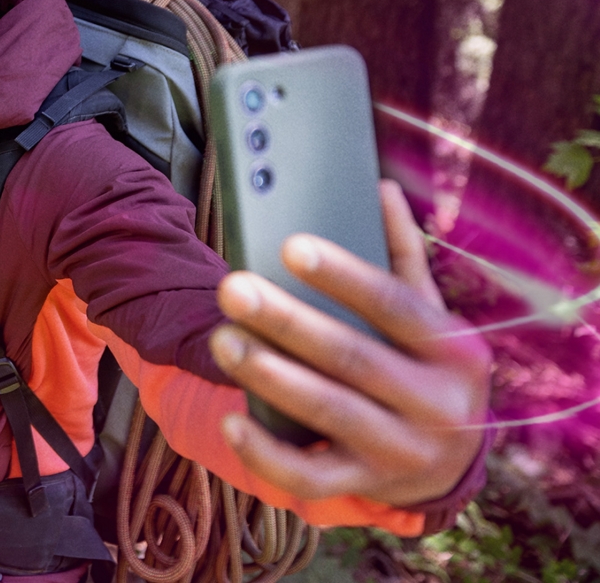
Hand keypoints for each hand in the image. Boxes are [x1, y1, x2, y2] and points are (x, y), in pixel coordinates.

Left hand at [209, 180, 490, 507]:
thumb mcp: (428, 315)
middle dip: (287, 321)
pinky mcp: (366, 487)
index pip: (395, 304)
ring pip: (329, 413)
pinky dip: (267, 453)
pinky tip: (231, 420)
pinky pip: (310, 477)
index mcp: (453, 350)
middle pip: (353, 358)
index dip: (343, 275)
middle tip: (231, 289)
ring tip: (222, 340)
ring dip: (270, 376)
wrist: (449, 463)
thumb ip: (402, 254)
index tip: (290, 245)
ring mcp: (402, 452)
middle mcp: (436, 404)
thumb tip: (379, 187)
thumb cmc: (423, 366)